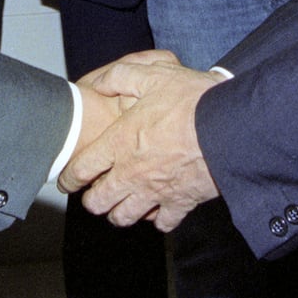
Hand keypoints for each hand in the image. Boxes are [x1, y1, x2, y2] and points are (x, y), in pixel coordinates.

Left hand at [60, 52, 223, 231]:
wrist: (232, 126)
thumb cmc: (192, 100)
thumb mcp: (152, 75)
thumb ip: (119, 77)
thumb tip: (98, 83)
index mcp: (120, 142)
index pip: (82, 170)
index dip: (68, 178)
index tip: (66, 180)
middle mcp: (133, 173)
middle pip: (98, 201)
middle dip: (91, 199)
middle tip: (93, 193)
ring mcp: (156, 192)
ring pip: (124, 217)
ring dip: (118, 212)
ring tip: (120, 203)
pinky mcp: (181, 203)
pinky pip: (161, 223)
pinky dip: (156, 219)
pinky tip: (156, 208)